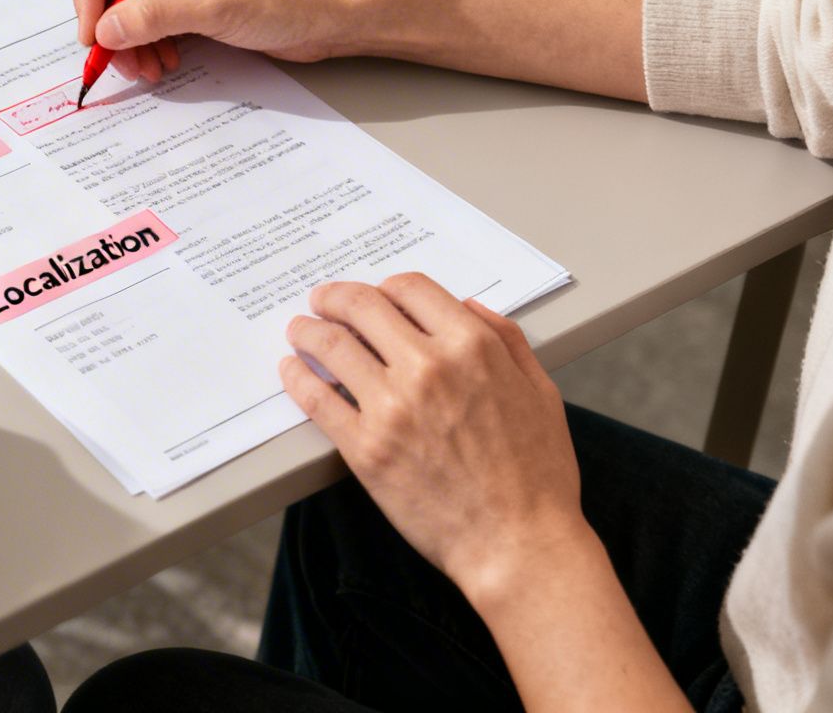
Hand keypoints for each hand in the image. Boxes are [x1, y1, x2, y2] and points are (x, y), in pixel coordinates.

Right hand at [75, 0, 359, 81]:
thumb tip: (106, 29)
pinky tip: (163, 62)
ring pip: (131, 5)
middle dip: (110, 22)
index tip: (92, 30)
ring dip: (130, 40)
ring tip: (145, 68)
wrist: (335, 15)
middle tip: (113, 59)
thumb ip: (154, 16)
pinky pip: (154, 20)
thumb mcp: (214, 6)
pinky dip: (150, 44)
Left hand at [279, 273, 587, 602]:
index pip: (410, 288)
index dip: (385, 288)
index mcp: (472, 347)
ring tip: (300, 330)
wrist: (519, 545)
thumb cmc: (537, 476)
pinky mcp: (365, 449)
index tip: (373, 296)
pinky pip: (316, 399)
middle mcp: (427, 367)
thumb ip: (506, 340)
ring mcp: (391, 407)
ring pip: (331, 345)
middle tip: (322, 301)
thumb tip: (468, 307)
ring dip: (308, 330)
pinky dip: (296, 376)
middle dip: (335, 297)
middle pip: (361, 306)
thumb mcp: (540, 391)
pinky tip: (291, 370)